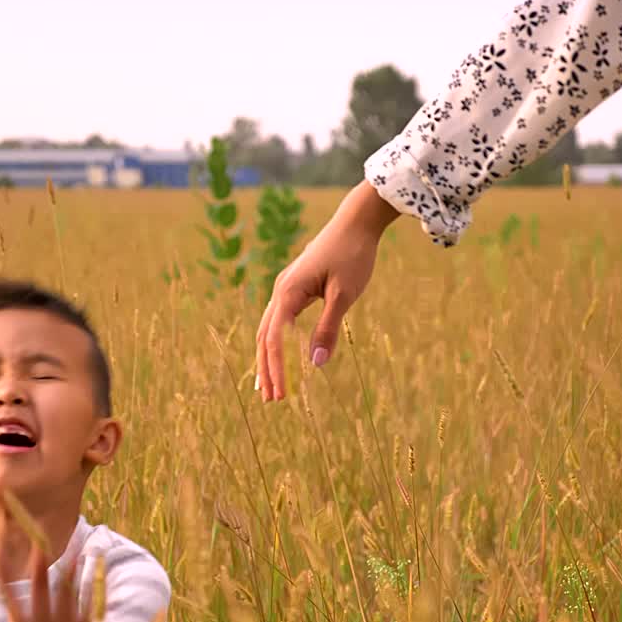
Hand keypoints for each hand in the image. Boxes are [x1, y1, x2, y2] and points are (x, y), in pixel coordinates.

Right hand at [0, 544, 93, 621]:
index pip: (8, 591)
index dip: (3, 567)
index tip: (0, 547)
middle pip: (40, 585)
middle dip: (39, 561)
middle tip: (40, 540)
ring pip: (66, 592)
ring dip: (70, 570)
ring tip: (74, 550)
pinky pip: (84, 605)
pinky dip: (87, 588)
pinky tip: (92, 574)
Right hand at [255, 180, 398, 400]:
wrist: (356, 222)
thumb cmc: (353, 255)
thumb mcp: (344, 295)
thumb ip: (328, 328)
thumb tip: (315, 364)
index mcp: (289, 292)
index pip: (274, 340)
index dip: (276, 369)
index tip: (281, 395)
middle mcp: (281, 289)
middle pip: (264, 336)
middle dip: (266, 369)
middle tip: (270, 400)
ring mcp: (286, 286)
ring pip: (269, 328)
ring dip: (268, 357)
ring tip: (269, 384)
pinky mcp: (296, 285)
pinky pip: (279, 318)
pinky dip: (276, 341)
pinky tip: (281, 353)